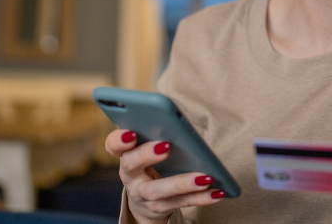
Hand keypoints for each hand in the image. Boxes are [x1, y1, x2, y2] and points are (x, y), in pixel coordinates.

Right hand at [105, 129, 224, 223]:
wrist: (145, 200)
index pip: (113, 145)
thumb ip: (154, 133)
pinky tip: (218, 191)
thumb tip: (176, 123)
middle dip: (147, 155)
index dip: (118, 140)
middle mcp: (130, 175)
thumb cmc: (151, 162)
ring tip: (205, 176)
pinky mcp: (161, 208)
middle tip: (166, 146)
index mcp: (125, 154)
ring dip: (182, 183)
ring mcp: (144, 195)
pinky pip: (182, 203)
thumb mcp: (147, 148)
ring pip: (159, 191)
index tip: (131, 132)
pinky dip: (201, 198)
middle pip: (132, 165)